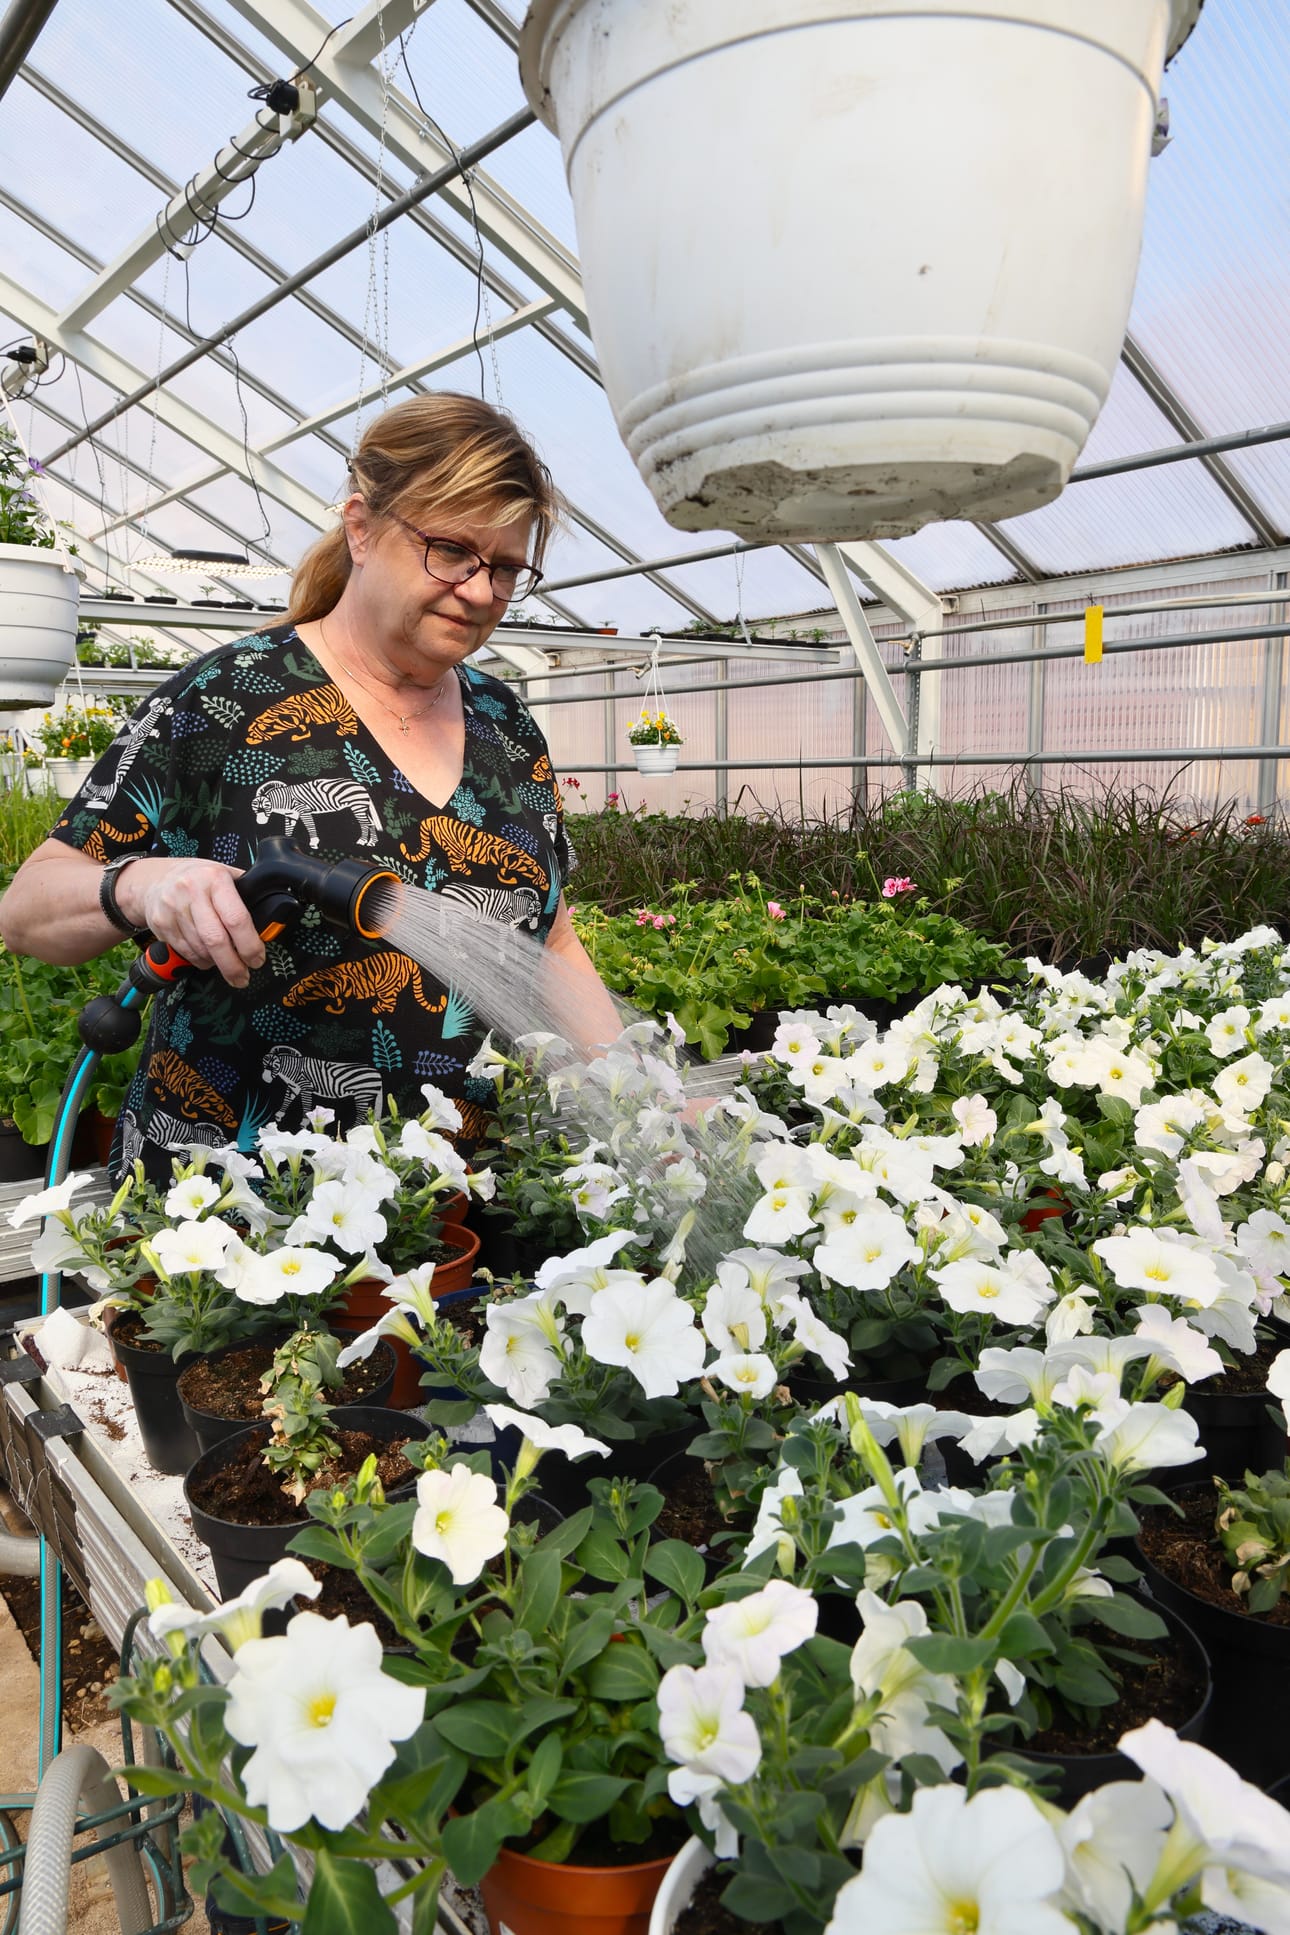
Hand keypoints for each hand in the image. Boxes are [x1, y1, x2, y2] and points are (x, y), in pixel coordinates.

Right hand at [117, 859, 265, 988]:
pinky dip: (200, 960)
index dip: (250, 945)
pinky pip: (186, 952)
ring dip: (217, 963)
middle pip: (216, 940)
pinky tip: (207, 958)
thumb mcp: (224, 875)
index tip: (257, 958)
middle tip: (243, 977)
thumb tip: (268, 925)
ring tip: (226, 965)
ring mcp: (173, 909)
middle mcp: (192, 892)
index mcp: (215, 879)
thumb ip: (244, 895)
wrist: (154, 879)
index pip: (237, 918)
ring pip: (200, 950)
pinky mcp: (161, 925)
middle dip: (233, 965)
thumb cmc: (198, 879)